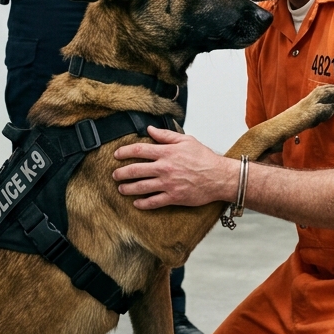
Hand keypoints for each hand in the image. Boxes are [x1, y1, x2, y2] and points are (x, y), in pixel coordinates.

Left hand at [113, 128, 234, 209]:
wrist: (219, 177)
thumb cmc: (204, 158)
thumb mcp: (186, 140)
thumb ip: (166, 135)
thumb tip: (150, 130)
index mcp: (166, 153)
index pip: (138, 150)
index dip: (124, 152)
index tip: (116, 155)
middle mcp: (164, 168)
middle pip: (135, 170)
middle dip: (121, 173)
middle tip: (114, 175)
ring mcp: (168, 184)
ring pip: (140, 187)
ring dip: (127, 188)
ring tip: (121, 189)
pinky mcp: (173, 197)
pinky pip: (153, 202)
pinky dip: (142, 204)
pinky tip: (136, 203)